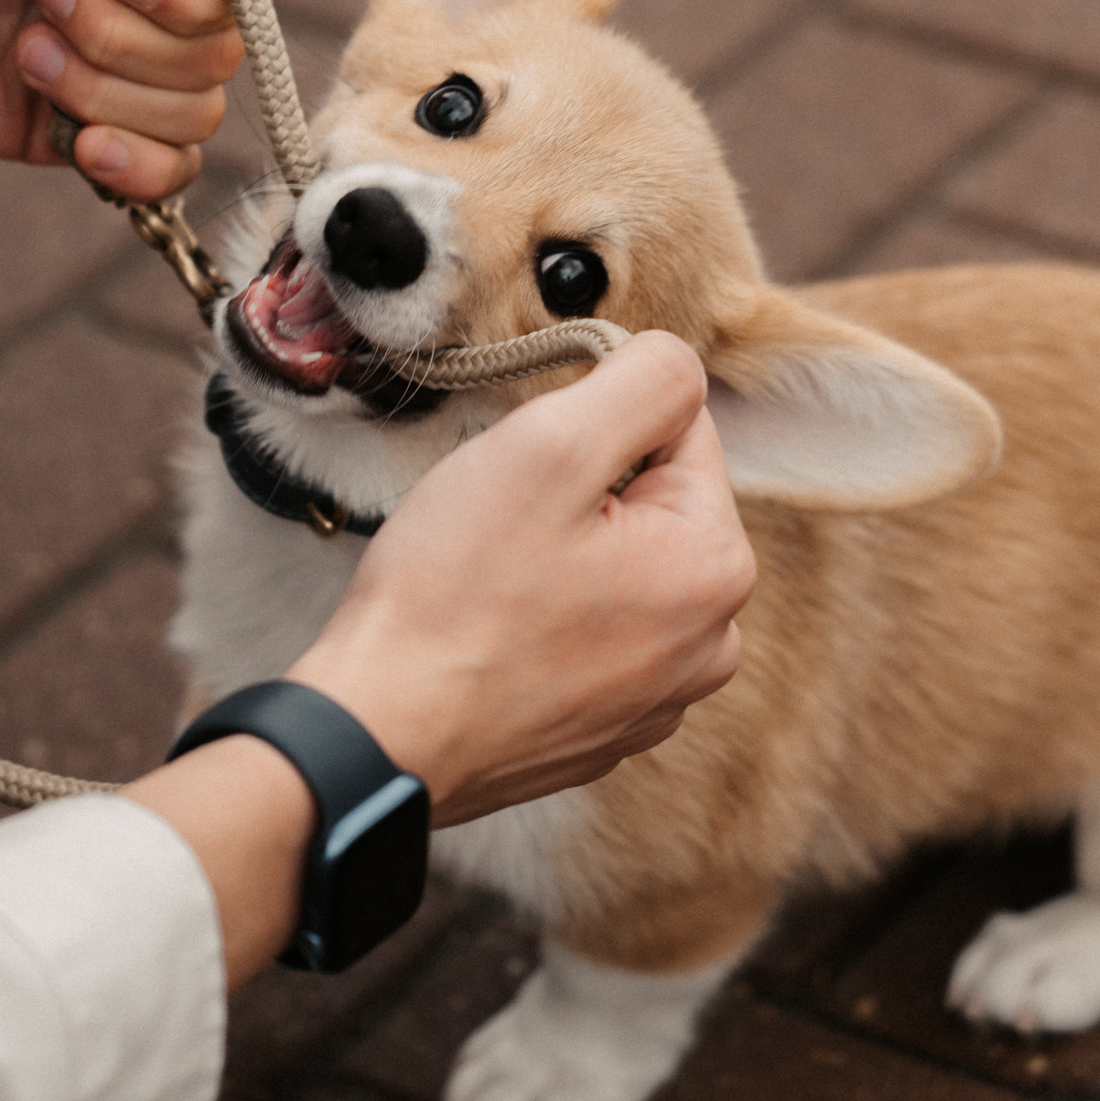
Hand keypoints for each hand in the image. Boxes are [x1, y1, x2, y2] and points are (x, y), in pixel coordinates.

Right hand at [294, 332, 756, 823]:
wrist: (381, 736)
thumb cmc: (455, 594)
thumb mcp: (550, 446)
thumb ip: (641, 381)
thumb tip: (676, 364)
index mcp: (718, 569)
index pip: (678, 429)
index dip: (593, 423)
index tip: (530, 463)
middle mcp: (712, 644)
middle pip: (651, 501)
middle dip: (581, 491)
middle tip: (502, 522)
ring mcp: (659, 698)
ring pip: (618, 566)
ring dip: (561, 553)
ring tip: (492, 581)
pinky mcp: (604, 731)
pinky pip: (589, 633)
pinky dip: (544, 619)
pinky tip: (491, 634)